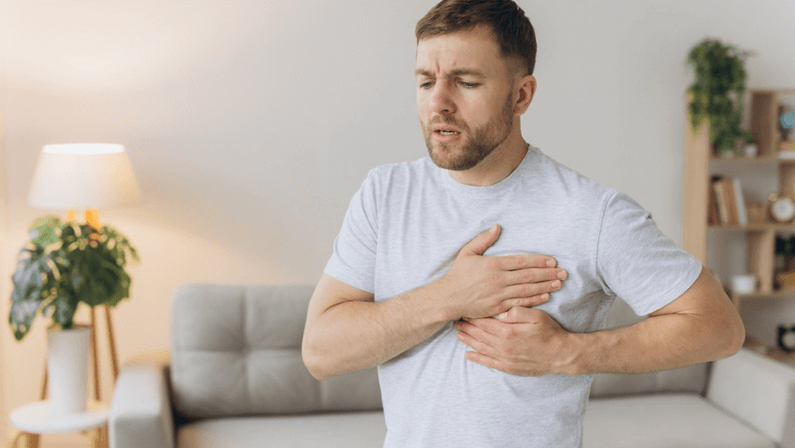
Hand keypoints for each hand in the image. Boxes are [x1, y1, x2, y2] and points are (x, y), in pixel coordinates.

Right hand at [437, 224, 566, 319]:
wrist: (448, 298)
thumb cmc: (458, 274)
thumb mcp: (467, 252)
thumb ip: (483, 239)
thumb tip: (497, 227)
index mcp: (493, 264)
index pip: (522, 261)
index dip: (539, 261)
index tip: (552, 260)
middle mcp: (498, 280)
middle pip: (529, 276)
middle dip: (548, 274)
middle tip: (563, 273)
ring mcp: (499, 295)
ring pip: (527, 289)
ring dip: (545, 286)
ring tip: (559, 283)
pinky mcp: (498, 307)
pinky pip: (520, 303)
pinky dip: (534, 299)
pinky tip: (545, 296)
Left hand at [453, 306, 574, 375]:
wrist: (561, 355)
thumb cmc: (549, 332)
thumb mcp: (536, 315)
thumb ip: (517, 311)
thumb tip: (500, 311)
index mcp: (508, 331)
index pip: (484, 322)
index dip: (472, 316)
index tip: (463, 310)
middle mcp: (503, 346)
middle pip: (479, 335)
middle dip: (466, 327)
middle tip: (455, 321)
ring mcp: (505, 358)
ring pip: (481, 348)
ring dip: (468, 341)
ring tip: (458, 334)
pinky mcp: (508, 367)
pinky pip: (488, 362)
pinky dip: (477, 358)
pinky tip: (468, 355)